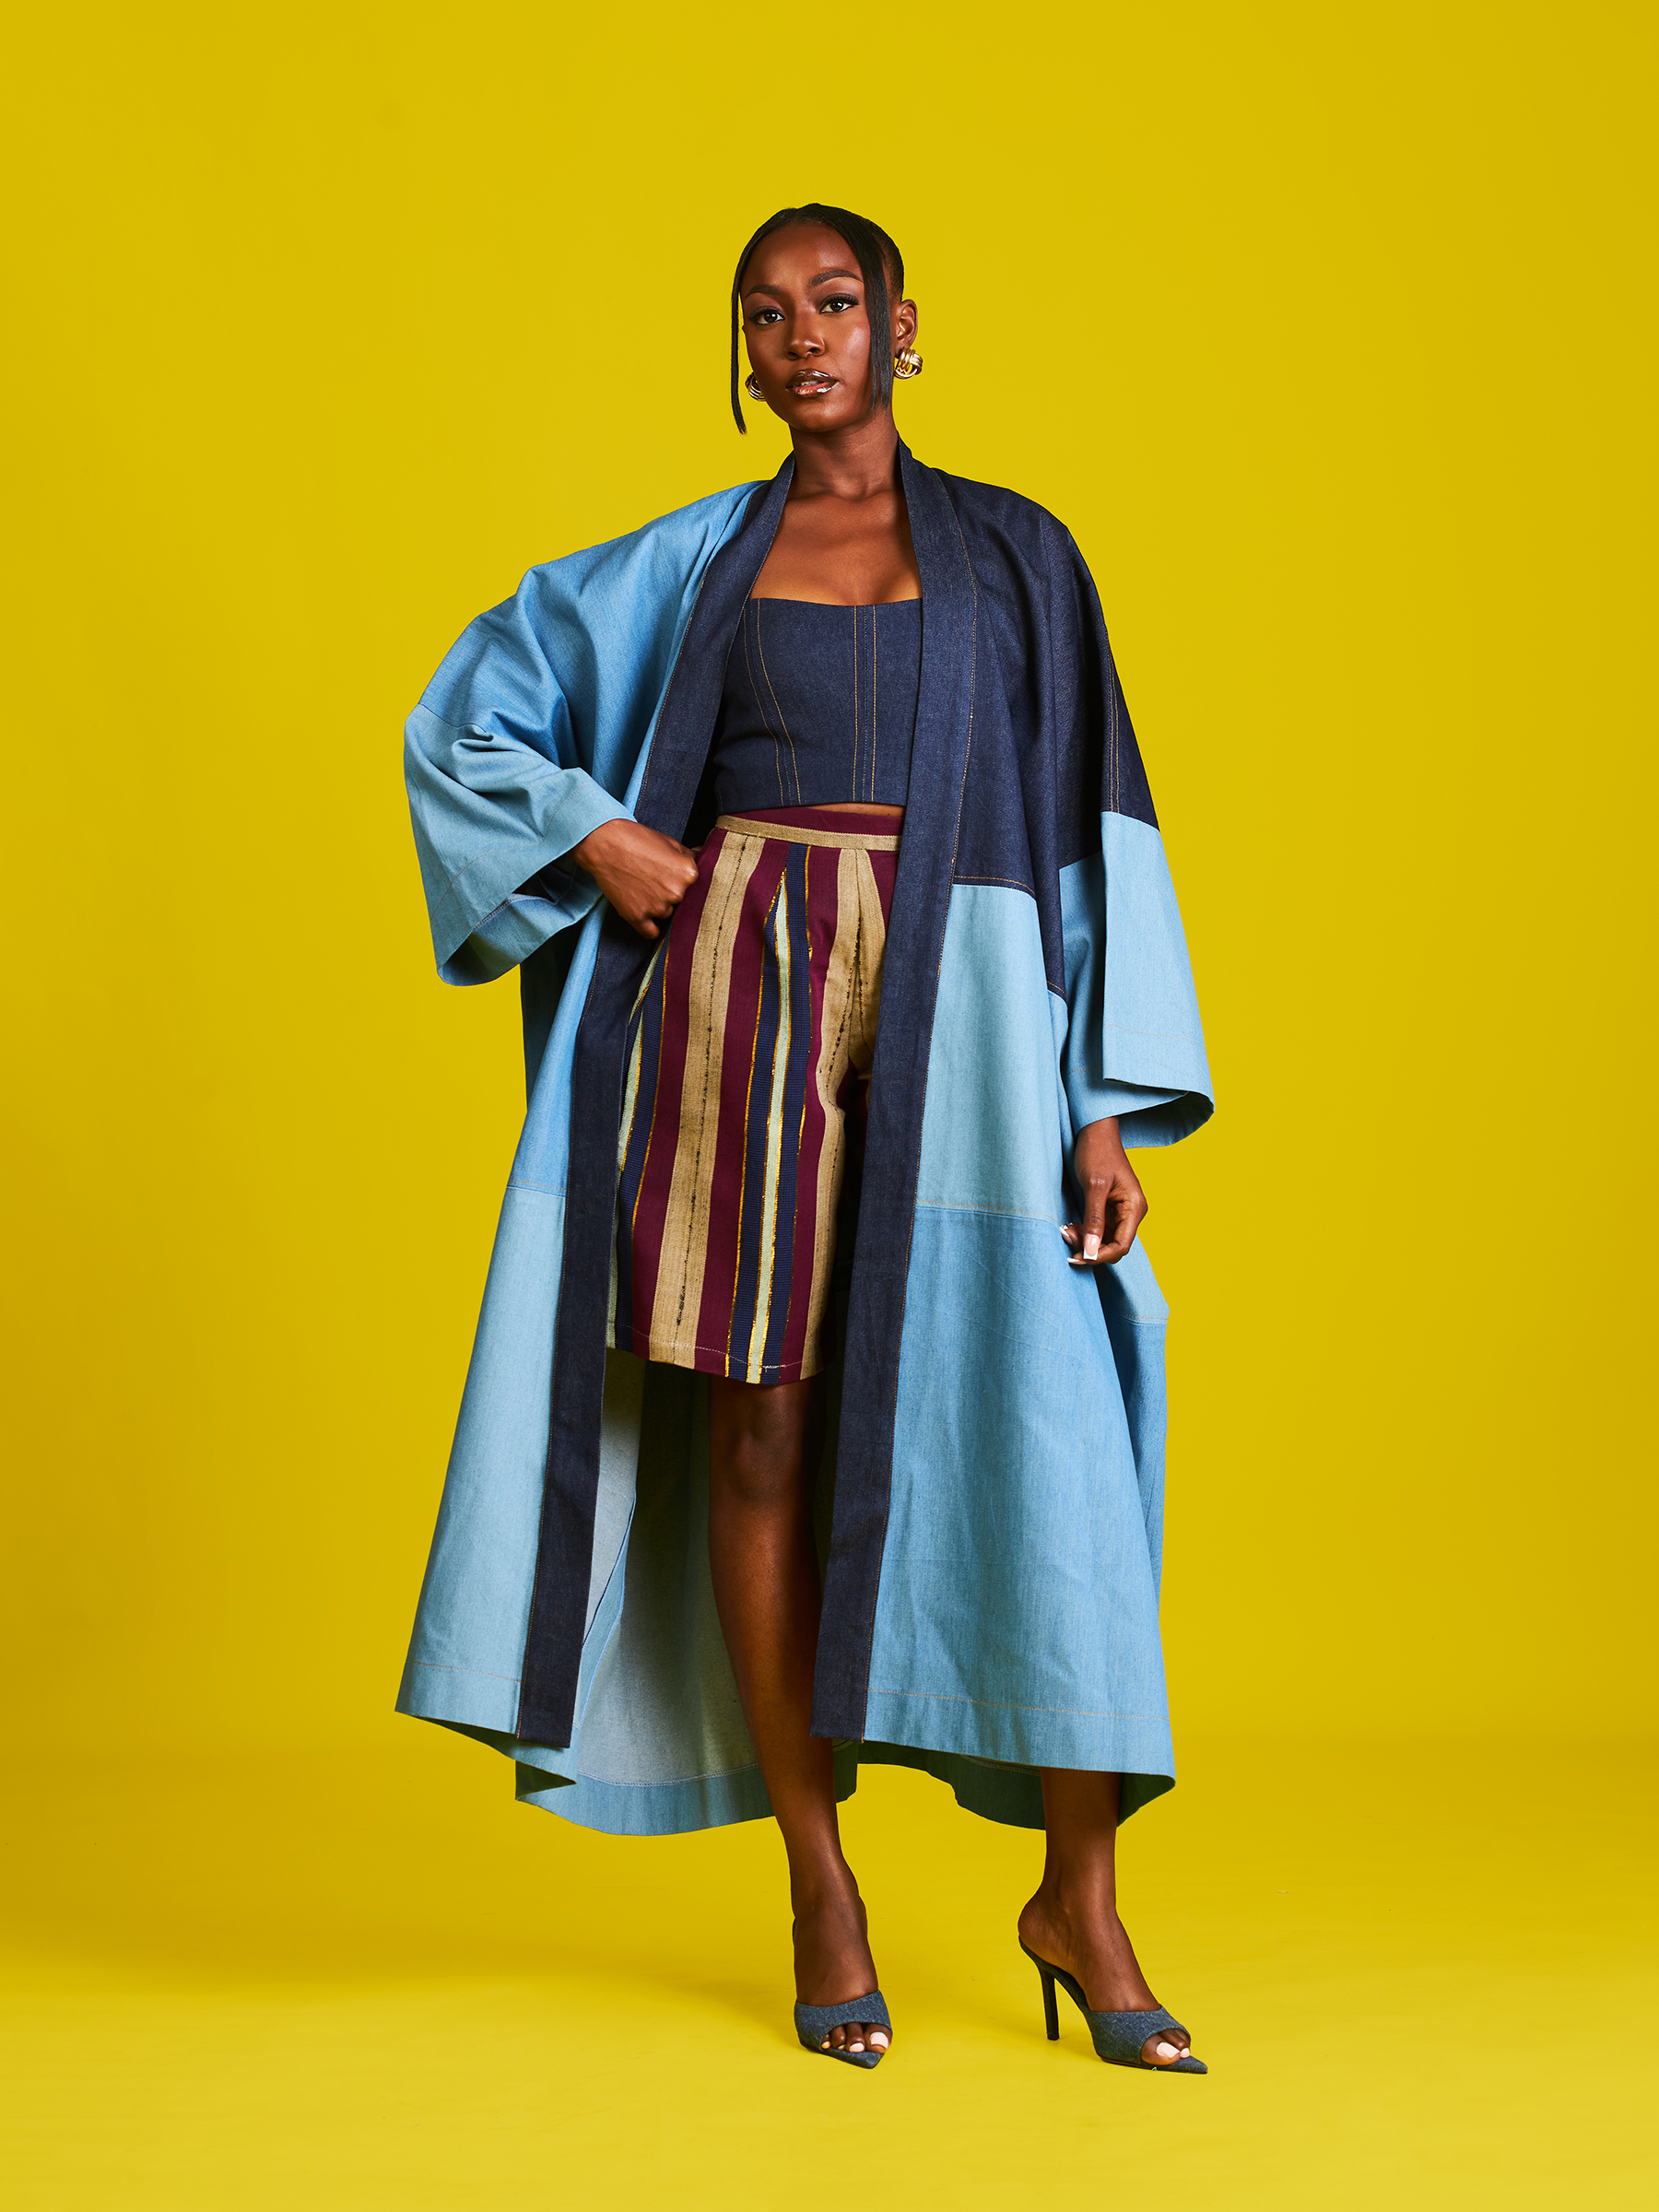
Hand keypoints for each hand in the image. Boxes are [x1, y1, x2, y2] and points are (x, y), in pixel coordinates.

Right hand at [568, 818, 698, 939]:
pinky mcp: (638, 917)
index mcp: (689, 873)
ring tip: (641, 887)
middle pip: (680, 901)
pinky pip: (651, 932)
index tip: (671, 875)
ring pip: (665, 914)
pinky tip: (644, 914)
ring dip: (657, 906)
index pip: (694, 885)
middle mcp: (676, 893)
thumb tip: (701, 856)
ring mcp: (657, 907)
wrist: (605, 843)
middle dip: (669, 892)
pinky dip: (648, 926)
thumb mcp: (669, 842)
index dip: (681, 879)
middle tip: (653, 880)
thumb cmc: (636, 839)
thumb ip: (688, 855)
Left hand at [1062, 1117, 1147, 1266]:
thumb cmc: (1097, 1152)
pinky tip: (1070, 1226)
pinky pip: (1098, 1229)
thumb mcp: (1094, 1186)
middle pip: (1114, 1245)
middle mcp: (1131, 1212)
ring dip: (1085, 1240)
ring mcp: (1120, 1211)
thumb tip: (1092, 1251)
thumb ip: (1094, 1219)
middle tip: (1066, 1239)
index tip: (1078, 1256)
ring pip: (1104, 1239)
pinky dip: (1084, 1231)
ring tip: (1065, 1230)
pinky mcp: (1109, 1208)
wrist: (1094, 1131)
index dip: (1100, 1255)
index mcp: (1135, 1206)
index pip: (1122, 1245)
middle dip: (1091, 1248)